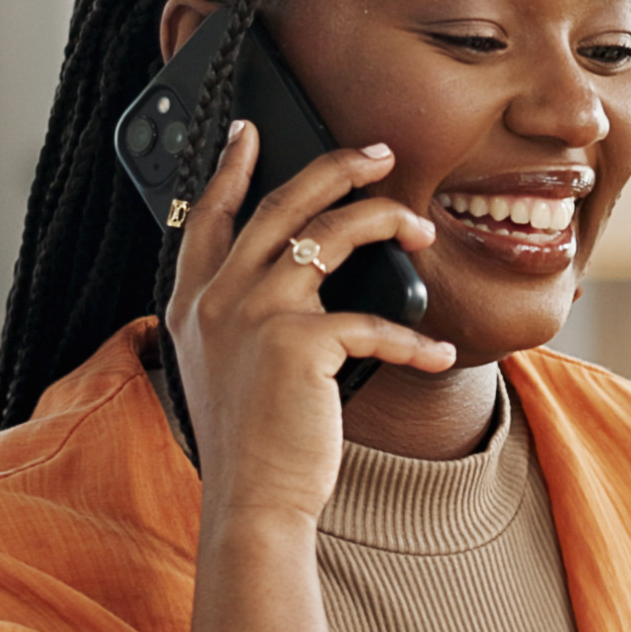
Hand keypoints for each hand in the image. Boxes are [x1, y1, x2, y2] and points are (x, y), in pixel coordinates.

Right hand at [162, 120, 451, 526]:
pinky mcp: (298, 344)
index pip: (210, 214)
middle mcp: (217, 298)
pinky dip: (414, 339)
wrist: (250, 502)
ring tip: (421, 228)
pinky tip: (438, 354)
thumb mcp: (223, 367)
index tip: (249, 129)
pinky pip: (371, 320)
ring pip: (329, 234)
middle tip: (377, 152)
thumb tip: (293, 272)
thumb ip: (238, 317)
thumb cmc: (249, 442)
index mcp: (192, 301)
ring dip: (385, 221)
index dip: (230, 166)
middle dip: (334, 166)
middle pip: (280, 202)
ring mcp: (254, 315)